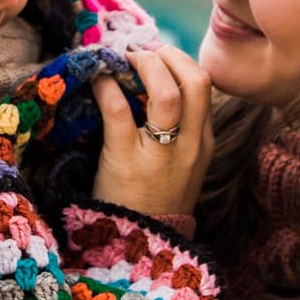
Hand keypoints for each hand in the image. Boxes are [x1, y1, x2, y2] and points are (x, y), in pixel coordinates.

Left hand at [90, 46, 213, 219]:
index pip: (205, 87)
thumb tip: (150, 85)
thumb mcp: (181, 168)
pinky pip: (118, 110)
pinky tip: (95, 79)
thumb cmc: (153, 203)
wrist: (139, 248)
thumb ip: (179, 132)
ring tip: (122, 59)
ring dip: (143, 65)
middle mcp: (190, 145)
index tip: (157, 55)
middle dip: (167, 55)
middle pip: (195, 81)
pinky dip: (105, 86)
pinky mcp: (126, 161)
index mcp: (204, 143)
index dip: (179, 61)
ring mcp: (161, 154)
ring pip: (166, 92)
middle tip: (140, 51)